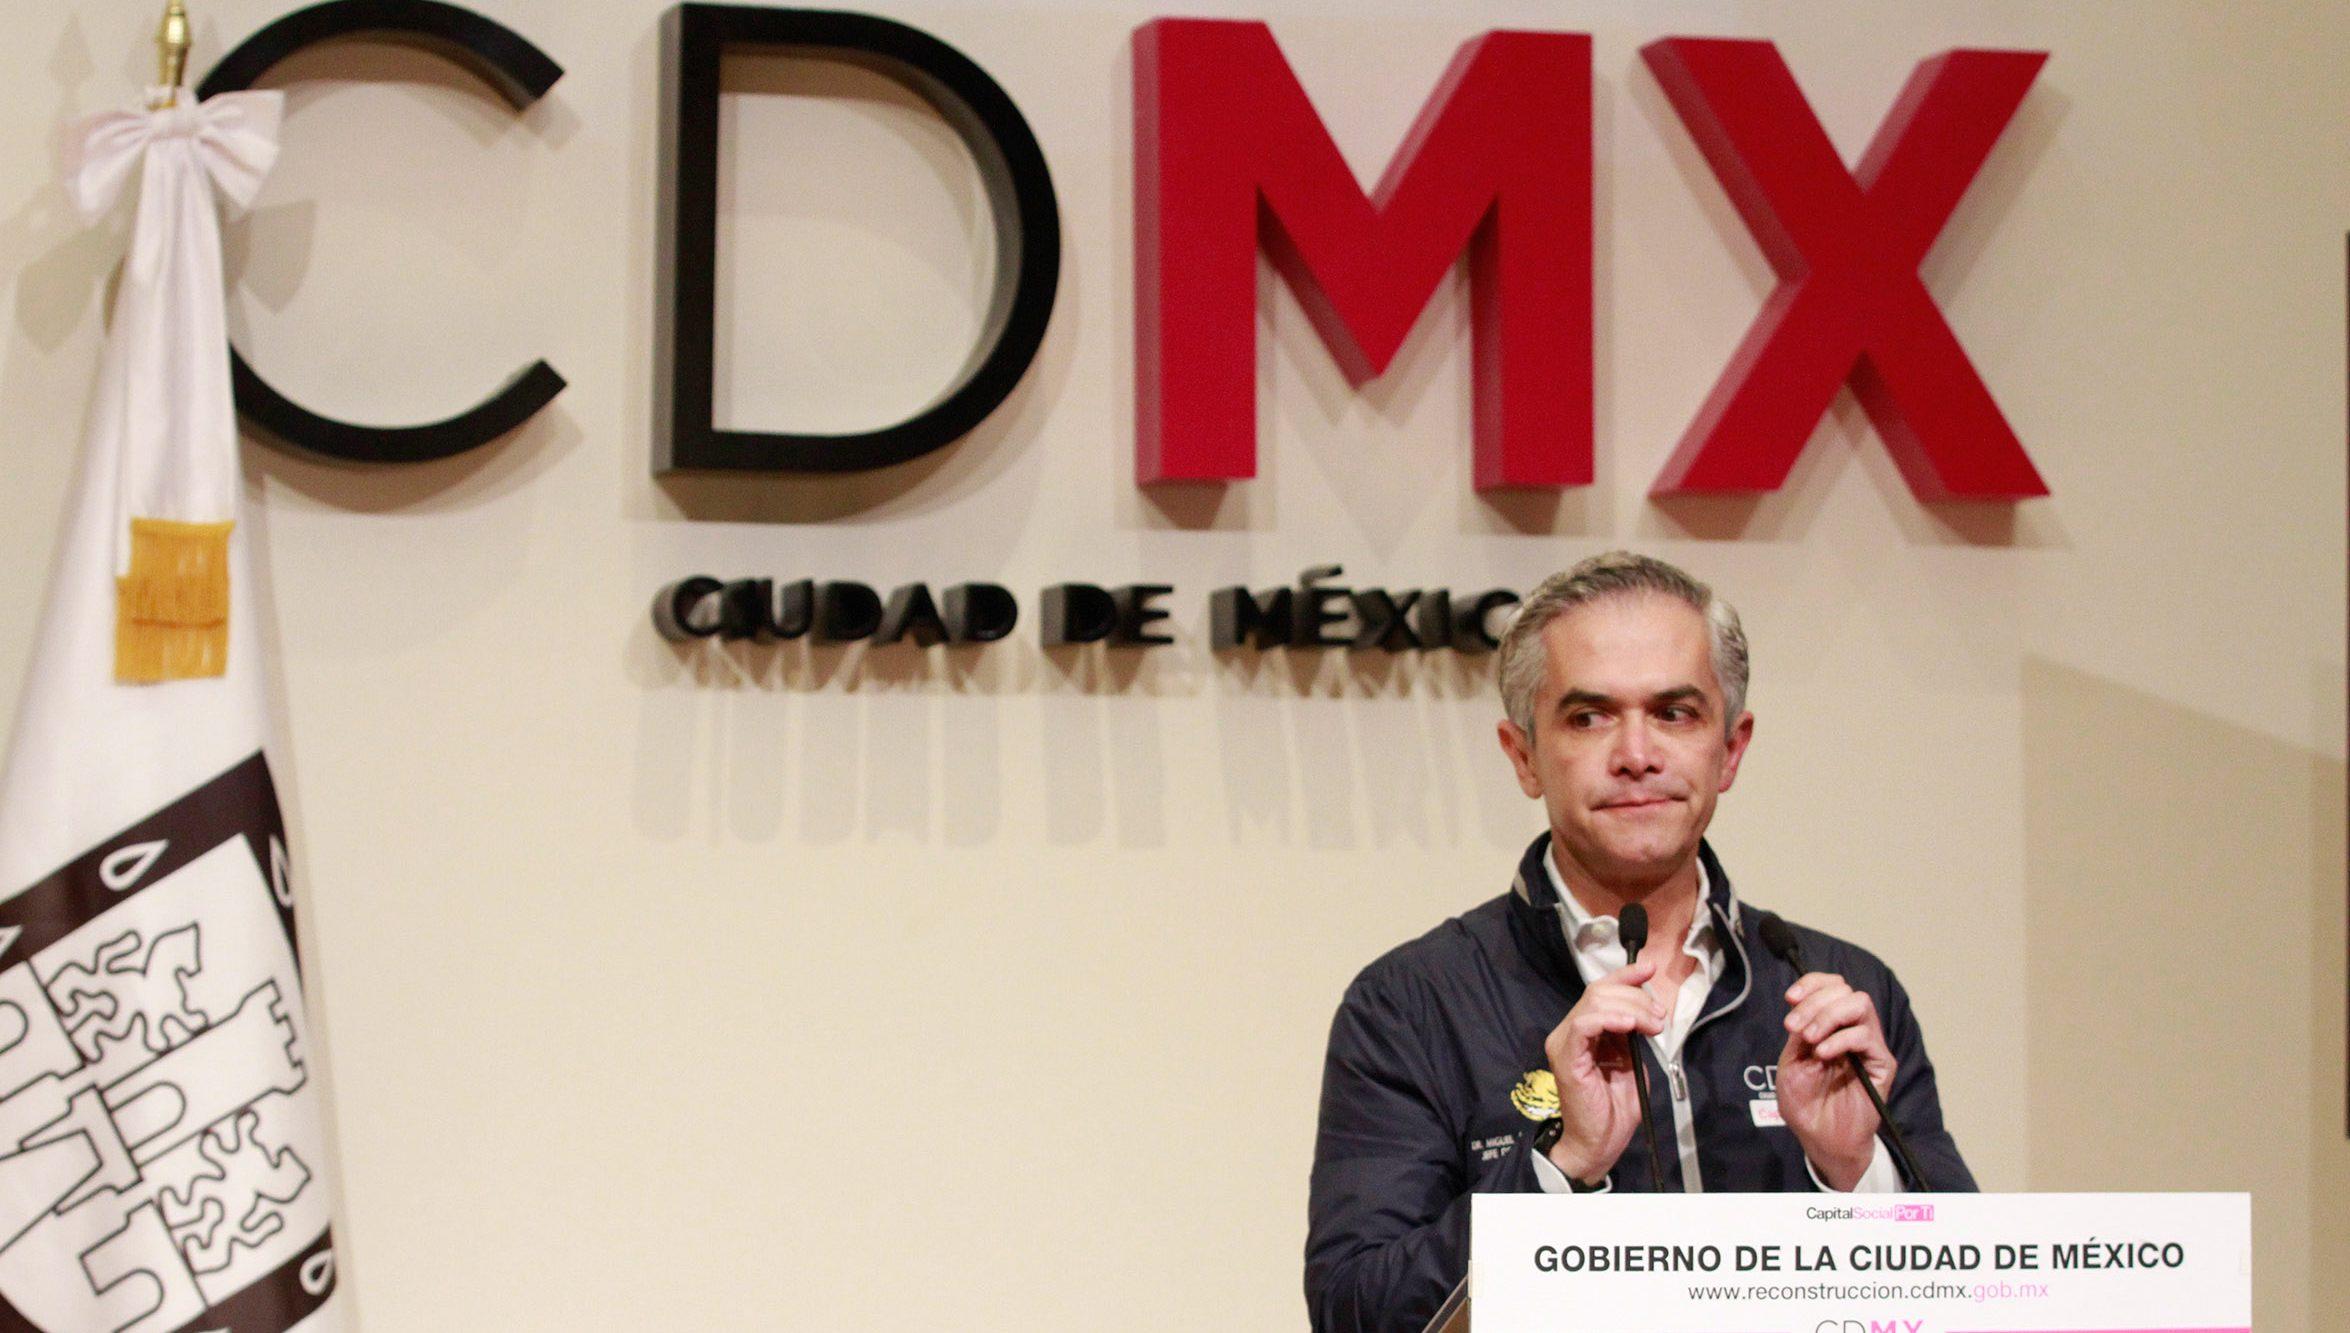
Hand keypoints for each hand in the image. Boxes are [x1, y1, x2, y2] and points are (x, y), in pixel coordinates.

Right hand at [1541, 960, 1665, 1184]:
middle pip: (1600, 991)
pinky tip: (1629, 1025)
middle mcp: (1571, 1031)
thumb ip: (1632, 1035)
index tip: (1651, 969)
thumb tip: (1647, 1011)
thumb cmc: (1614, 1108)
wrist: (1599, 1142)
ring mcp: (1565, 1042)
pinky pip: (1584, 1024)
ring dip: (1631, 1008)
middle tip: (1660, 1018)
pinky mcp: (1567, 1056)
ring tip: (1653, 1025)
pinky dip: (1609, 1018)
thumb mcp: (1631, 1062)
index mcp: (1585, 1031)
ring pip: (1595, 1002)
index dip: (1626, 976)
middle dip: (1637, 997)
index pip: (1601, 990)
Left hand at [1776, 972, 1894, 1190]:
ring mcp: (1867, 1045)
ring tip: (1811, 1039)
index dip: (1812, 983)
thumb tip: (1803, 1008)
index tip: (1790, 998)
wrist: (1820, 1137)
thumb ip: (1799, 1033)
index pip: (1830, 987)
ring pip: (1860, 1004)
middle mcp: (1850, 1030)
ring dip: (1829, 1015)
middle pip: (1844, 990)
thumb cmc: (1804, 1102)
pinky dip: (1841, 1039)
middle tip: (1795, 1027)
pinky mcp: (1881, 1063)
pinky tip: (1823, 1054)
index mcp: (1828, 1025)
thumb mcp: (1791, 1062)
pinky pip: (1866, 1036)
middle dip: (1815, 1002)